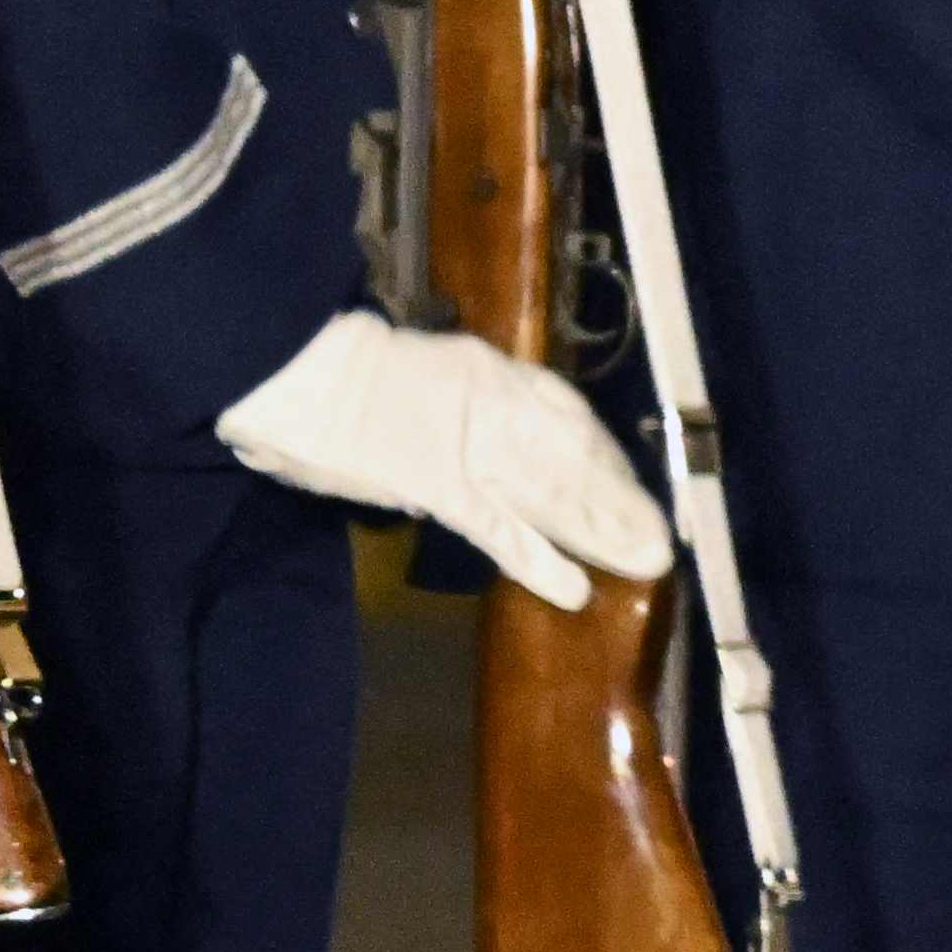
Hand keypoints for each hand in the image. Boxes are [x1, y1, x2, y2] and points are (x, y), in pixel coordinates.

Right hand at [214, 308, 673, 610]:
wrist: (292, 362)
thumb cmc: (332, 372)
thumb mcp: (411, 377)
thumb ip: (443, 415)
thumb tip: (452, 472)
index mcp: (488, 375)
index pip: (567, 421)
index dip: (602, 460)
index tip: (626, 488)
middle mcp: (497, 405)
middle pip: (574, 461)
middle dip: (617, 502)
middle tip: (659, 540)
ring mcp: (472, 446)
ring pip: (554, 494)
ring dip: (600, 532)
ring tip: (643, 563)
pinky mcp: (441, 485)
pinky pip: (499, 528)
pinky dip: (537, 561)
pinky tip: (572, 589)